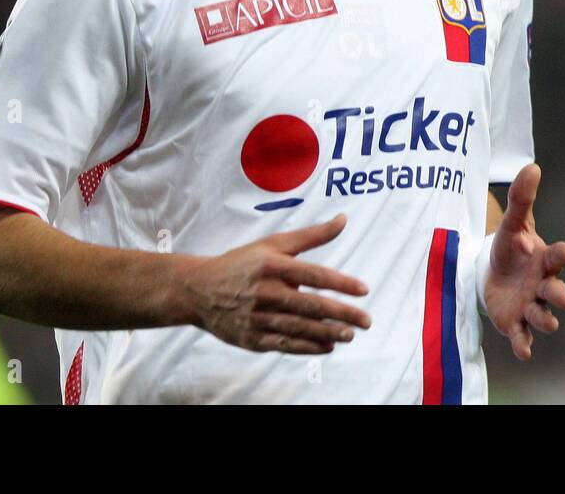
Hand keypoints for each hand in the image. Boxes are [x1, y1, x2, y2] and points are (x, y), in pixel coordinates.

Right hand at [186, 213, 372, 353]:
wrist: (198, 290)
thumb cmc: (242, 263)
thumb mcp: (273, 244)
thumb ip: (311, 235)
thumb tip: (343, 219)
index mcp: (271, 265)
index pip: (313, 274)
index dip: (340, 283)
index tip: (363, 289)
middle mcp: (264, 291)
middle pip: (309, 305)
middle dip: (341, 314)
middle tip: (366, 321)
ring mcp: (257, 317)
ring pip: (299, 328)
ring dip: (327, 333)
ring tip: (350, 334)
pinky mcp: (251, 338)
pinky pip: (284, 344)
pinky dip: (307, 347)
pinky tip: (327, 346)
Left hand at [481, 164, 564, 360]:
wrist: (492, 272)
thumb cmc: (509, 247)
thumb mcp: (512, 222)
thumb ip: (521, 198)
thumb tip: (532, 166)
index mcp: (545, 261)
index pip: (558, 258)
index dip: (559, 255)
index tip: (559, 251)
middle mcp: (543, 286)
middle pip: (556, 291)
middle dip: (559, 294)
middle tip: (560, 297)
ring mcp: (530, 306)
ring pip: (543, 317)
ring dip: (545, 320)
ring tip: (546, 321)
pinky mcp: (515, 324)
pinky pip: (522, 337)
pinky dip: (524, 345)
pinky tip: (523, 351)